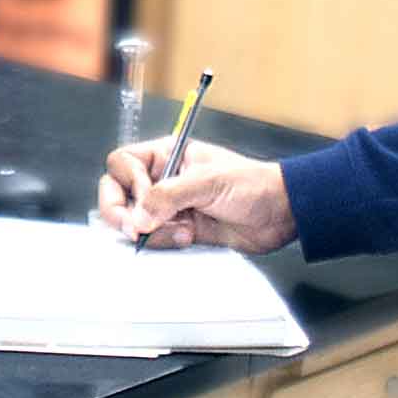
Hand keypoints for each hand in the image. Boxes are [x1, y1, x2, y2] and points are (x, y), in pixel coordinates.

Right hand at [98, 137, 297, 254]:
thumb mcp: (208, 182)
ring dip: (152, 230)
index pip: (123, 163)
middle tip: (135, 228)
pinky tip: (188, 237)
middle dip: (123, 212)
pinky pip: (155, 239)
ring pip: (135, 221)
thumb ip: (169, 196)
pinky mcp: (180, 230)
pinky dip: (164, 242)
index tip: (144, 198)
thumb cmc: (252, 184)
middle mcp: (163, 180)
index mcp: (166, 155)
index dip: (127, 182)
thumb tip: (138, 216)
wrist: (280, 214)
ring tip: (183, 230)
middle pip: (118, 193)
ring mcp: (170, 207)